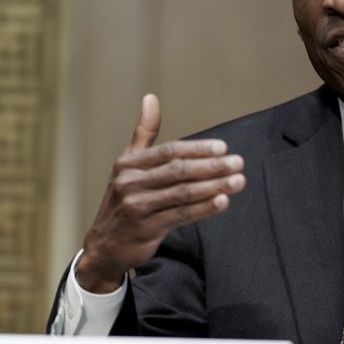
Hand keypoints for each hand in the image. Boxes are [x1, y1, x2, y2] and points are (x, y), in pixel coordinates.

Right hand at [77, 94, 245, 292]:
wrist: (104, 245)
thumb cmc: (124, 200)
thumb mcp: (128, 164)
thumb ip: (143, 133)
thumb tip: (150, 97)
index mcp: (129, 164)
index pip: (169, 151)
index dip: (197, 149)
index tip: (223, 148)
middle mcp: (130, 182)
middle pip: (178, 171)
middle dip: (212, 166)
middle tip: (239, 163)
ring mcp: (137, 206)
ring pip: (182, 193)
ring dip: (214, 186)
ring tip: (238, 181)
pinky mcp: (145, 229)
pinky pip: (180, 215)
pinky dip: (203, 208)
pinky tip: (223, 202)